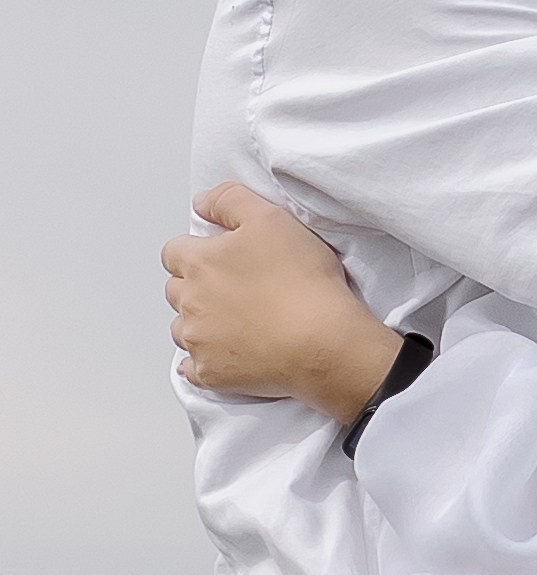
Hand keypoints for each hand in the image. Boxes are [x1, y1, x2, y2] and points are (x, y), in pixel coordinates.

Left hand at [164, 185, 404, 419]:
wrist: (324, 342)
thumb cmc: (302, 281)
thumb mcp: (271, 218)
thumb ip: (229, 200)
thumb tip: (201, 203)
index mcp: (199, 263)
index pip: (173, 252)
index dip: (197, 251)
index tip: (223, 258)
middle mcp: (189, 303)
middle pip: (176, 291)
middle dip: (196, 288)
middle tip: (236, 290)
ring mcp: (198, 342)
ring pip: (182, 330)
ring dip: (200, 325)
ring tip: (237, 323)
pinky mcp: (212, 374)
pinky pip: (193, 370)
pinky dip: (204, 362)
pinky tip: (227, 356)